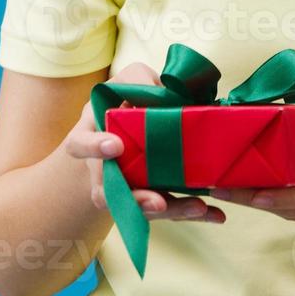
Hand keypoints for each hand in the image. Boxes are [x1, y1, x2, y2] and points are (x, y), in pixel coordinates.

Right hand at [62, 62, 225, 223]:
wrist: (132, 124)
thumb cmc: (129, 97)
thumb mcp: (131, 81)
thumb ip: (141, 82)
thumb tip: (161, 95)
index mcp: (90, 134)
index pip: (80, 144)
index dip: (94, 147)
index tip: (116, 147)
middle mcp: (101, 167)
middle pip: (107, 192)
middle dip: (135, 199)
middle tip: (159, 203)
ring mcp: (123, 186)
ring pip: (137, 208)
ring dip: (168, 210)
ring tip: (197, 208)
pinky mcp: (148, 197)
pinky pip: (166, 210)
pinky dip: (190, 212)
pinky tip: (215, 214)